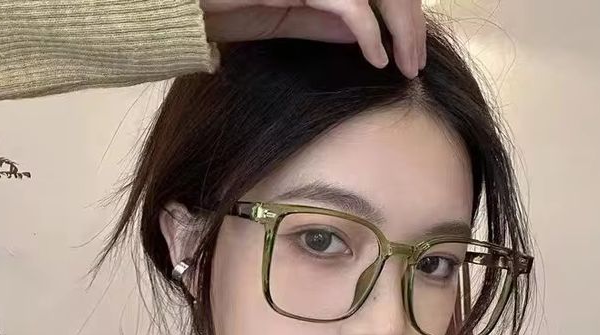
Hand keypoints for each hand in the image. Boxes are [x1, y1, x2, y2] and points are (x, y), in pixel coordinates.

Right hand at [200, 0, 425, 78]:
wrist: (183, 5)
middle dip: (411, 21)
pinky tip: (377, 60)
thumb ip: (322, 18)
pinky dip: (370, 33)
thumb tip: (364, 30)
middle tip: (416, 63)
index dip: (402, 12)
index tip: (409, 51)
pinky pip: (351, 6)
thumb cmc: (222, 7)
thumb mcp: (283, 17)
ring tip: (406, 64)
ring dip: (402, 27)